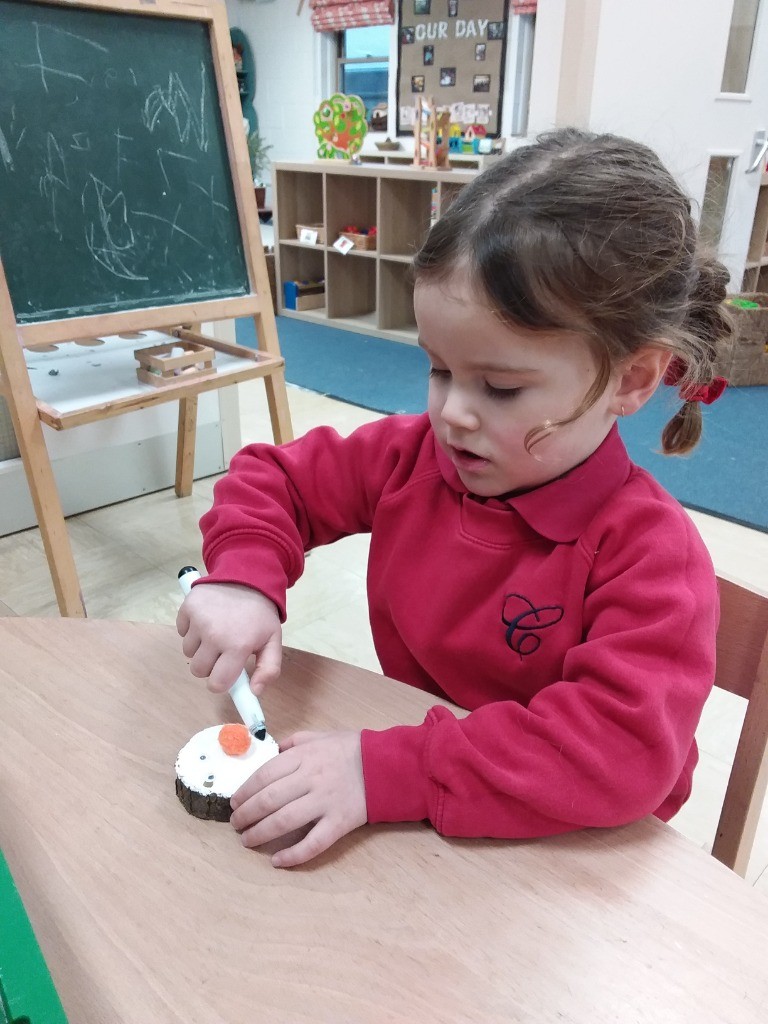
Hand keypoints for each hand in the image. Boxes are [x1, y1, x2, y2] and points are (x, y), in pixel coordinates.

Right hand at [176, 582, 281, 693]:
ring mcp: (198, 621)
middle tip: (223, 651)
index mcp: (237, 646)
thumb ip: (269, 669)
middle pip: (198, 670)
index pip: (216, 684)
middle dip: (210, 666)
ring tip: (216, 632)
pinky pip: (181, 632)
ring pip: (188, 652)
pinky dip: (191, 630)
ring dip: (200, 648)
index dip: (221, 682)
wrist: (248, 577)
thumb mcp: (273, 640)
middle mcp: (214, 635)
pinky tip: (207, 620)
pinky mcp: (187, 608)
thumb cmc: (260, 614)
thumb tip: (254, 692)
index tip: (226, 673)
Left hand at [230, 730, 366, 867]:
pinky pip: (314, 843)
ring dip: (260, 833)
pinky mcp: (340, 823)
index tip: (235, 801)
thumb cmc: (352, 750)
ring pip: (284, 821)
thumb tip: (273, 752)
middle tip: (235, 824)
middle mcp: (312, 779)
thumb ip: (295, 742)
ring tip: (247, 840)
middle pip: (269, 799)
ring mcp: (326, 802)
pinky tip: (277, 860)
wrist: (387, 765)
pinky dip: (293, 854)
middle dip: (246, 814)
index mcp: (305, 756)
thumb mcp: (322, 736)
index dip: (245, 790)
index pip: (265, 775)